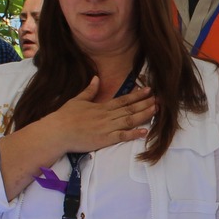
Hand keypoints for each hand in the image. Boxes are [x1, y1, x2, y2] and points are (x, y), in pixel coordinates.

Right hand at [41, 78, 155, 154]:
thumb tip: (96, 78)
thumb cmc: (65, 116)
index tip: (149, 90)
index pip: (123, 99)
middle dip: (145, 103)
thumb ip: (89, 90)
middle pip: (130, 109)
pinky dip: (133, 134)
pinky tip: (144, 131)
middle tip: (160, 99)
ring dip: (144, 115)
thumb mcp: (78, 99)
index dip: (137, 95)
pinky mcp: (104, 139)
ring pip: (129, 120)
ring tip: (156, 110)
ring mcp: (107, 127)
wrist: (58, 131)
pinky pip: (122, 136)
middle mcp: (107, 116)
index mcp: (102, 107)